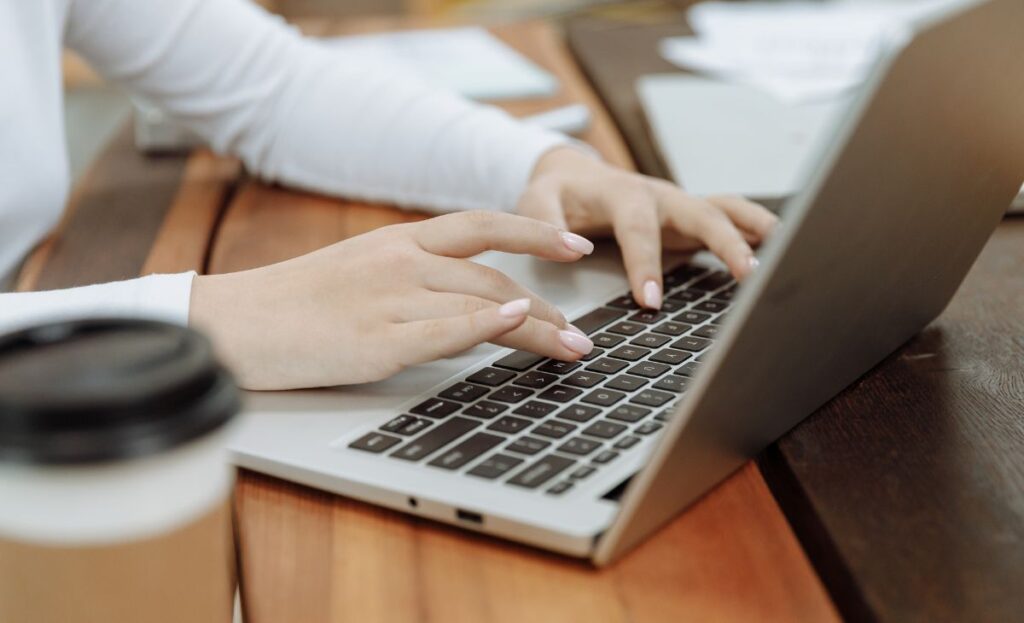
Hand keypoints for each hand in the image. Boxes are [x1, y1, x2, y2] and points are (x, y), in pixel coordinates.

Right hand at [189, 212, 597, 389]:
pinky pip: (444, 330)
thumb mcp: (359, 269)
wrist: (234, 323)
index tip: (574, 246)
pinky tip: (520, 323)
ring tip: (572, 348)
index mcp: (397, 241)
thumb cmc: (295, 301)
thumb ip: (413, 273)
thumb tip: (469, 294)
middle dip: (549, 306)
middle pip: (495, 276)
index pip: (482, 226)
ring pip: (482, 304)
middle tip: (581, 332)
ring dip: (538, 328)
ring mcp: (389, 300)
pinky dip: (487, 323)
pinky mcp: (376, 342)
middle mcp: (400, 262)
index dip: (534, 233)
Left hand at [519, 147, 777, 308]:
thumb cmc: (557, 193)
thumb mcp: (536, 200)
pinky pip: (728, 219)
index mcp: (622, 193)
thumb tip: (570, 247)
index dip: (645, 263)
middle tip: (747, 275)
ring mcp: (679, 205)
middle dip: (726, 242)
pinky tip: (780, 250)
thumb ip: (545, 221)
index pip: (638, 228)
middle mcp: (659, 196)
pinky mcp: (690, 218)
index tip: (650, 301)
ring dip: (754, 229)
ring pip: (724, 209)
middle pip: (700, 213)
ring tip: (786, 251)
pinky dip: (754, 231)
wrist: (573, 175)